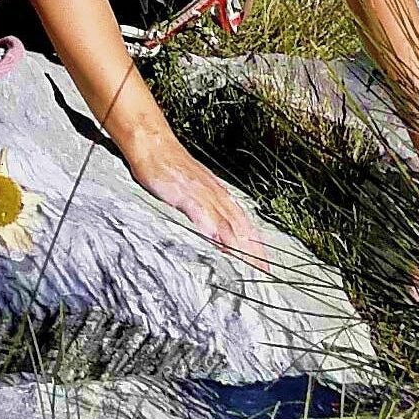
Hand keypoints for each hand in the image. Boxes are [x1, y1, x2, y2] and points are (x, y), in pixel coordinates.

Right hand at [121, 131, 266, 265]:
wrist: (154, 145)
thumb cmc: (171, 166)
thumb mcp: (194, 187)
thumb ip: (205, 207)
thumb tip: (216, 229)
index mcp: (220, 194)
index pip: (244, 223)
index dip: (256, 244)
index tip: (265, 263)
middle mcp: (216, 195)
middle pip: (241, 227)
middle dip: (255, 251)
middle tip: (265, 272)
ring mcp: (202, 195)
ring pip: (228, 224)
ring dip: (241, 246)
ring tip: (250, 266)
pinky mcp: (185, 195)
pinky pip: (202, 215)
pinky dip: (213, 232)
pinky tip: (219, 246)